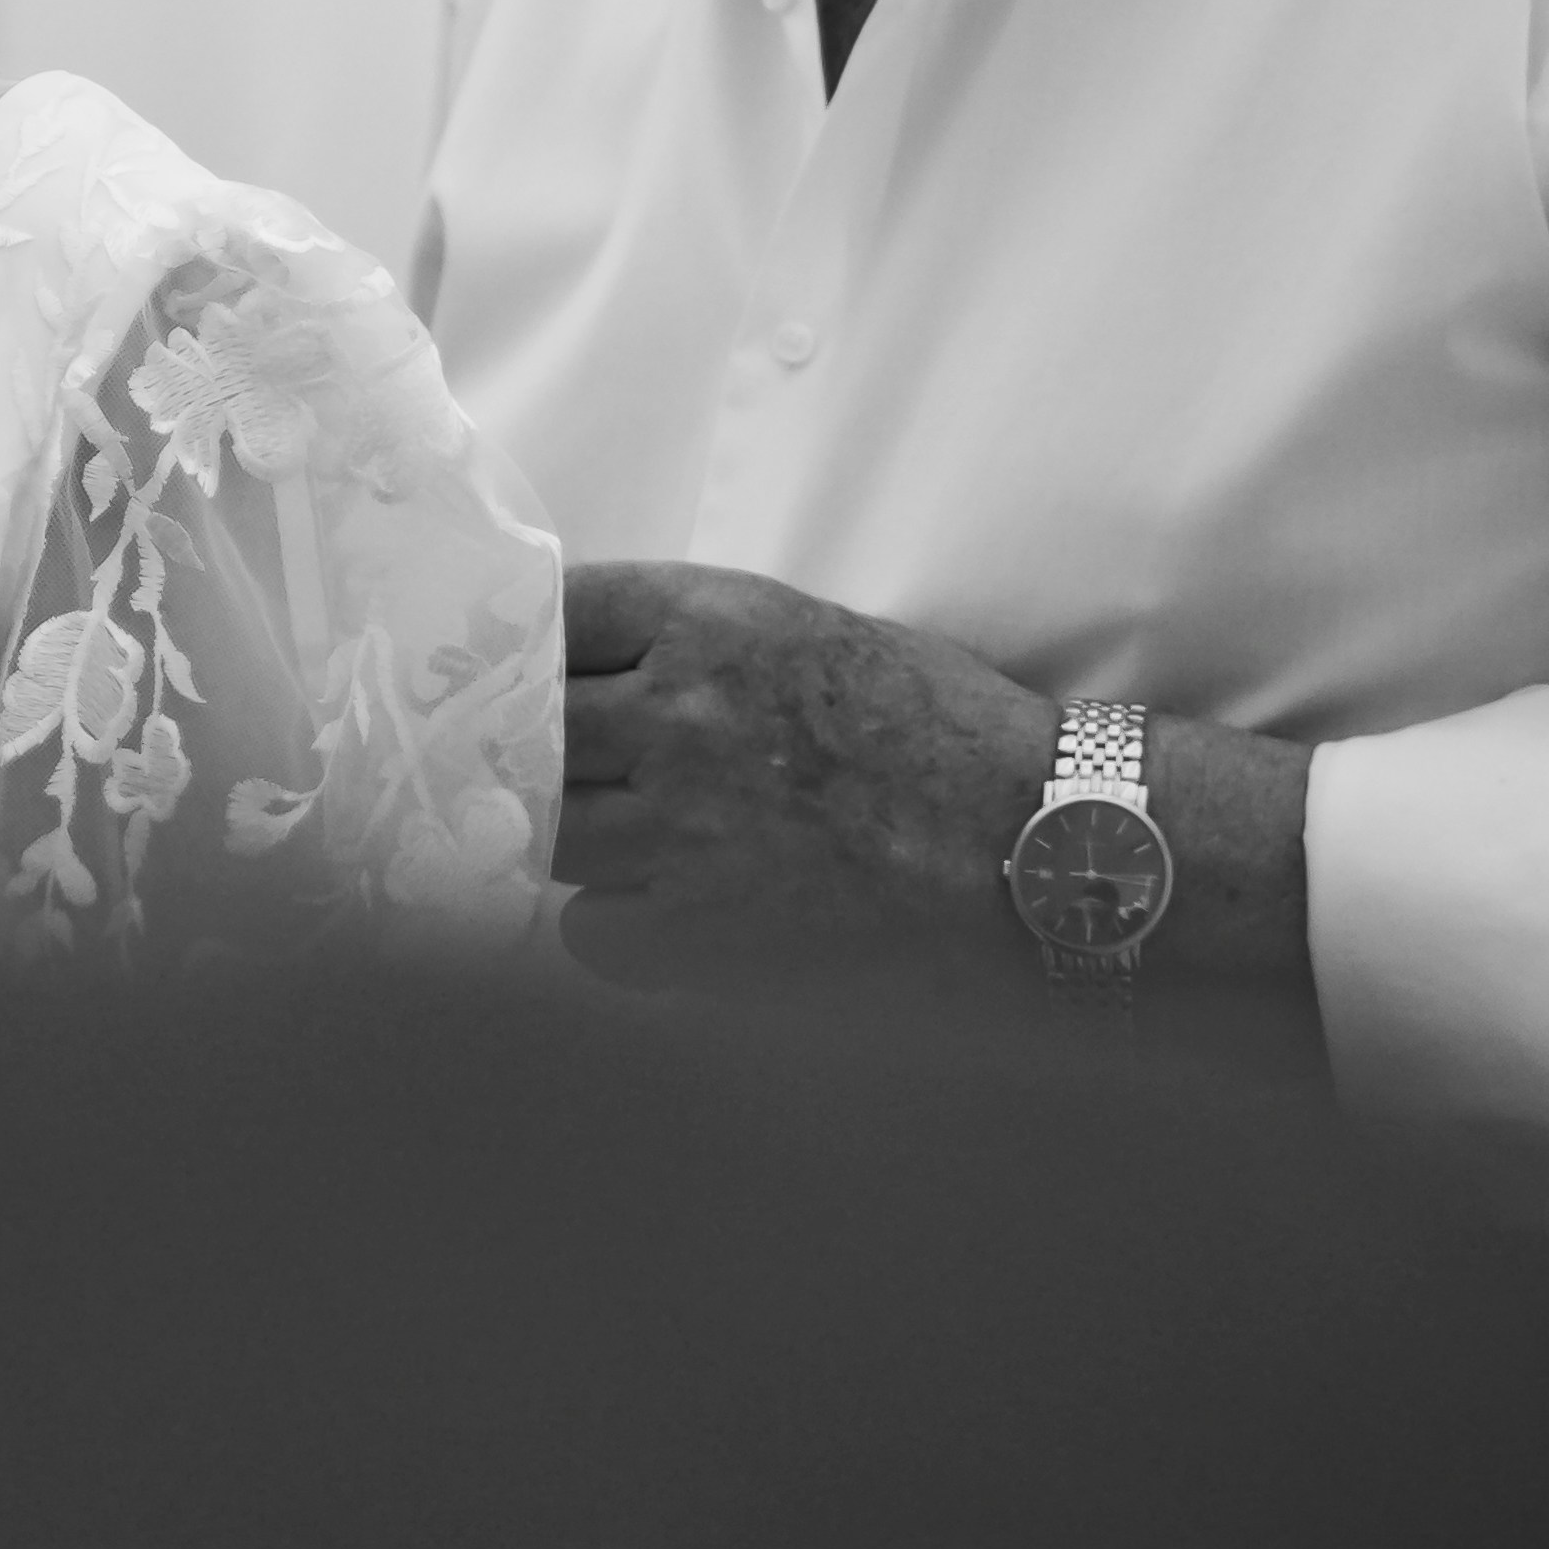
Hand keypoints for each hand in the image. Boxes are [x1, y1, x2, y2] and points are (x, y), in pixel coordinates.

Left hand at [555, 565, 1308, 984]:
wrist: (1034, 841)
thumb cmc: (942, 731)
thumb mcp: (809, 633)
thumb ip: (693, 647)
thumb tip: (587, 676)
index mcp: (709, 618)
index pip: (553, 615)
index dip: (526, 651)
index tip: (515, 674)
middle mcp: (679, 711)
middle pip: (530, 730)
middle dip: (536, 754)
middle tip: (556, 774)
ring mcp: (681, 824)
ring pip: (548, 833)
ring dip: (575, 843)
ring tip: (632, 849)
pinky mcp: (699, 929)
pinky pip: (589, 933)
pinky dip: (613, 932)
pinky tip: (665, 920)